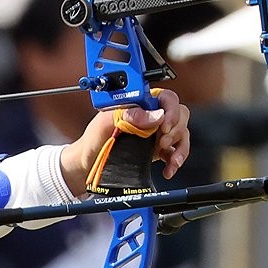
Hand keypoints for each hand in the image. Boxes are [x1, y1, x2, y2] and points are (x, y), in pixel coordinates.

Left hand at [60, 88, 190, 195]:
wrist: (87, 164)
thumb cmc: (92, 140)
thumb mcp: (105, 123)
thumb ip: (128, 114)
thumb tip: (155, 115)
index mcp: (139, 104)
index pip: (166, 98)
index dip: (171, 110)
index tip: (164, 125)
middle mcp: (150, 116)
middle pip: (179, 115)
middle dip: (175, 130)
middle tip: (161, 142)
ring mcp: (155, 134)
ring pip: (181, 134)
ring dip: (180, 147)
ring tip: (170, 159)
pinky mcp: (156, 150)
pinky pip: (175, 152)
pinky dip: (176, 160)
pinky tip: (169, 168)